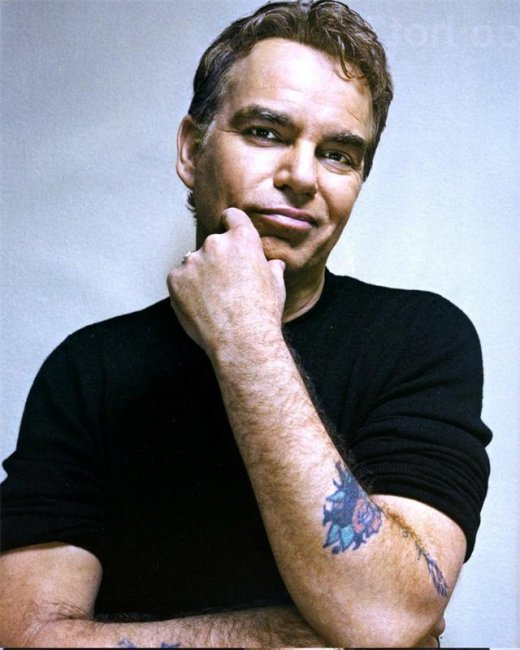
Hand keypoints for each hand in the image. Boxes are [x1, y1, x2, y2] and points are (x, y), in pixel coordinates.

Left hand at [167, 208, 285, 354]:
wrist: (241, 339)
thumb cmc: (262, 313)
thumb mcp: (276, 286)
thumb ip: (272, 269)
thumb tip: (274, 265)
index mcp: (242, 239)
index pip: (232, 216)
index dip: (231, 224)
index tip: (229, 233)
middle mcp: (215, 243)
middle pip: (213, 244)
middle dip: (217, 259)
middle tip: (226, 285)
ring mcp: (192, 260)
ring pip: (194, 263)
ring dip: (200, 275)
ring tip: (214, 300)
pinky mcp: (175, 278)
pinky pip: (179, 280)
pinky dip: (186, 290)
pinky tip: (201, 307)